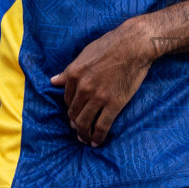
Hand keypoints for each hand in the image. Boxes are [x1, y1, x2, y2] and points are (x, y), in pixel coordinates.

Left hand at [50, 18, 157, 146]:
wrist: (134, 45)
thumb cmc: (111, 45)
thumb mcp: (85, 54)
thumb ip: (69, 71)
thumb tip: (53, 81)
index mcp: (74, 74)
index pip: (66, 99)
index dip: (70, 108)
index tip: (74, 113)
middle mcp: (83, 88)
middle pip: (73, 113)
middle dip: (74, 123)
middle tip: (78, 129)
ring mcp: (98, 97)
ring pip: (84, 123)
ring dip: (83, 134)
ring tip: (85, 139)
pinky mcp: (114, 104)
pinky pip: (102, 126)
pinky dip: (97, 137)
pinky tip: (96, 142)